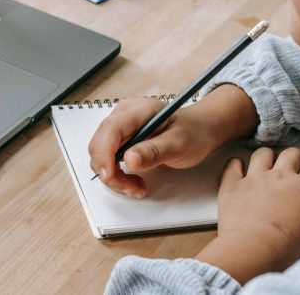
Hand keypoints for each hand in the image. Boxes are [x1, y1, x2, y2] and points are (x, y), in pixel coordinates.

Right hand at [88, 84, 258, 197]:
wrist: (200, 130)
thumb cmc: (193, 133)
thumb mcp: (179, 143)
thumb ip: (154, 151)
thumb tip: (128, 159)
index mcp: (138, 110)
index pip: (110, 131)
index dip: (104, 155)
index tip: (110, 177)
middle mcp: (123, 115)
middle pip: (99, 145)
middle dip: (110, 172)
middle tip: (133, 188)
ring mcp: (119, 126)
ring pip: (100, 155)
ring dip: (114, 177)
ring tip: (137, 187)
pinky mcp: (120, 139)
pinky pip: (107, 159)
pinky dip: (117, 175)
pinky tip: (134, 181)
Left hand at [196, 147, 299, 283]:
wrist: (253, 251)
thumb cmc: (284, 250)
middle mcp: (281, 177)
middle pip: (291, 153)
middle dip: (294, 156)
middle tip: (293, 163)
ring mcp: (255, 178)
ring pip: (262, 153)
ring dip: (266, 157)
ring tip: (265, 163)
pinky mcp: (233, 184)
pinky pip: (233, 164)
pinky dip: (235, 164)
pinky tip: (238, 169)